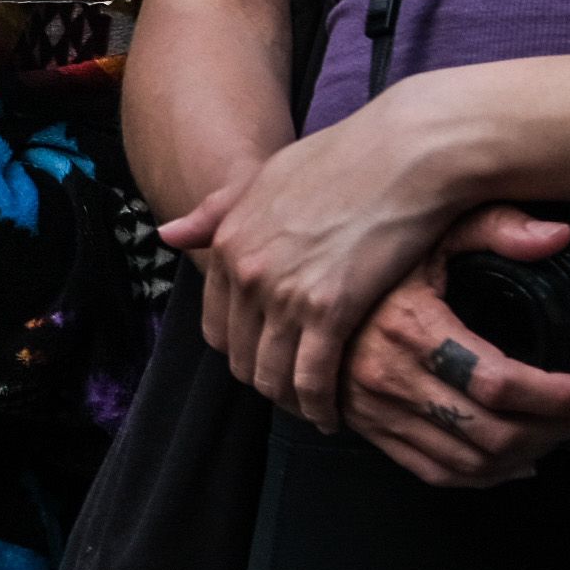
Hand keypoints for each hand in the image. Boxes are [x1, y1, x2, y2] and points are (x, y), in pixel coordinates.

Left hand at [160, 89, 465, 428]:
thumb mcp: (267, 179)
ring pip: (273, 376)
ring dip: (292, 403)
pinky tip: (335, 416)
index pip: (217, 327)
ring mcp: (284, 292)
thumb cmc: (344, 161)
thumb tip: (167, 235)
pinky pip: (313, 379)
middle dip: (266, 382)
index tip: (268, 363)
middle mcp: (247, 271)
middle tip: (294, 396)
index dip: (242, 354)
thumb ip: (217, 212)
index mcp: (229, 242)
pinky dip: (321, 406)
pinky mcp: (330, 309)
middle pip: (242, 358)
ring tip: (314, 411)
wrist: (402, 154)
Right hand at [339, 204, 569, 486]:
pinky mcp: (370, 429)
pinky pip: (436, 473)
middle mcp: (389, 376)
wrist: (295, 285)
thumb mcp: (426, 231)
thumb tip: (557, 234)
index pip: (499, 383)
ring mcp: (376, 410)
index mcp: (410, 327)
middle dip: (554, 429)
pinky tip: (512, 457)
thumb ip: (493, 227)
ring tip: (555, 430)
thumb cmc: (367, 256)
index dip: (560, 396)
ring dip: (525, 456)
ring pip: (470, 463)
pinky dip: (483, 476)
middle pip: (492, 434)